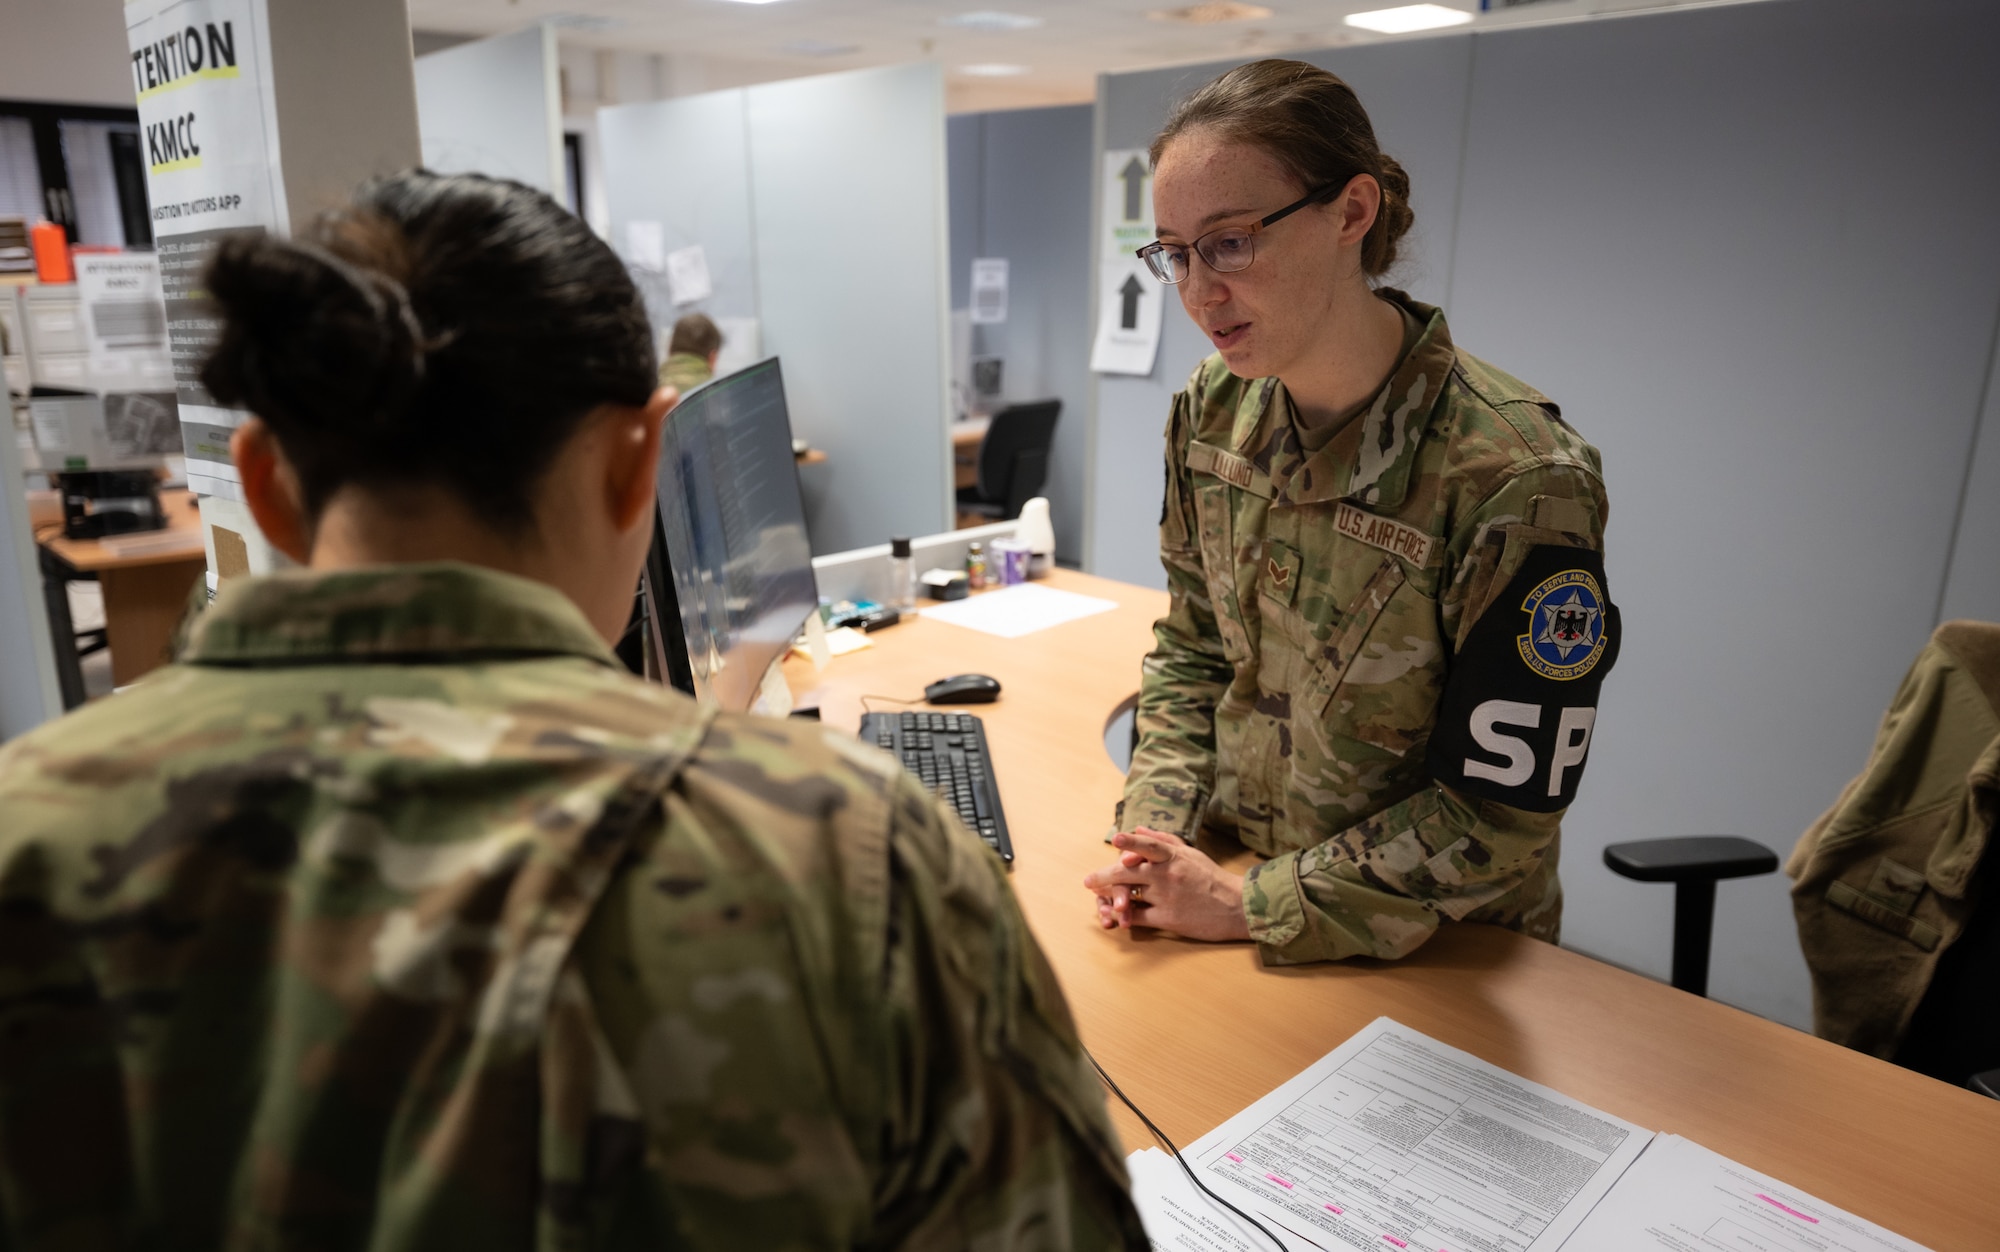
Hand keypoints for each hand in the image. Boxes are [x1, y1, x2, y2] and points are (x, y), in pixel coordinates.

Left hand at [1083, 829, 1249, 941]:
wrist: (1236, 907)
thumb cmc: (1211, 878)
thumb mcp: (1191, 853)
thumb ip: (1163, 840)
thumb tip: (1138, 828)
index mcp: (1174, 857)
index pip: (1150, 845)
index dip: (1132, 841)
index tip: (1116, 838)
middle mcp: (1168, 875)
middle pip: (1129, 872)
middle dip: (1104, 876)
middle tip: (1089, 881)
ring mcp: (1167, 897)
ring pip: (1129, 894)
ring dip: (1110, 897)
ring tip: (1098, 900)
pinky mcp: (1168, 919)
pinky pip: (1138, 917)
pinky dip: (1124, 916)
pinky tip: (1116, 916)